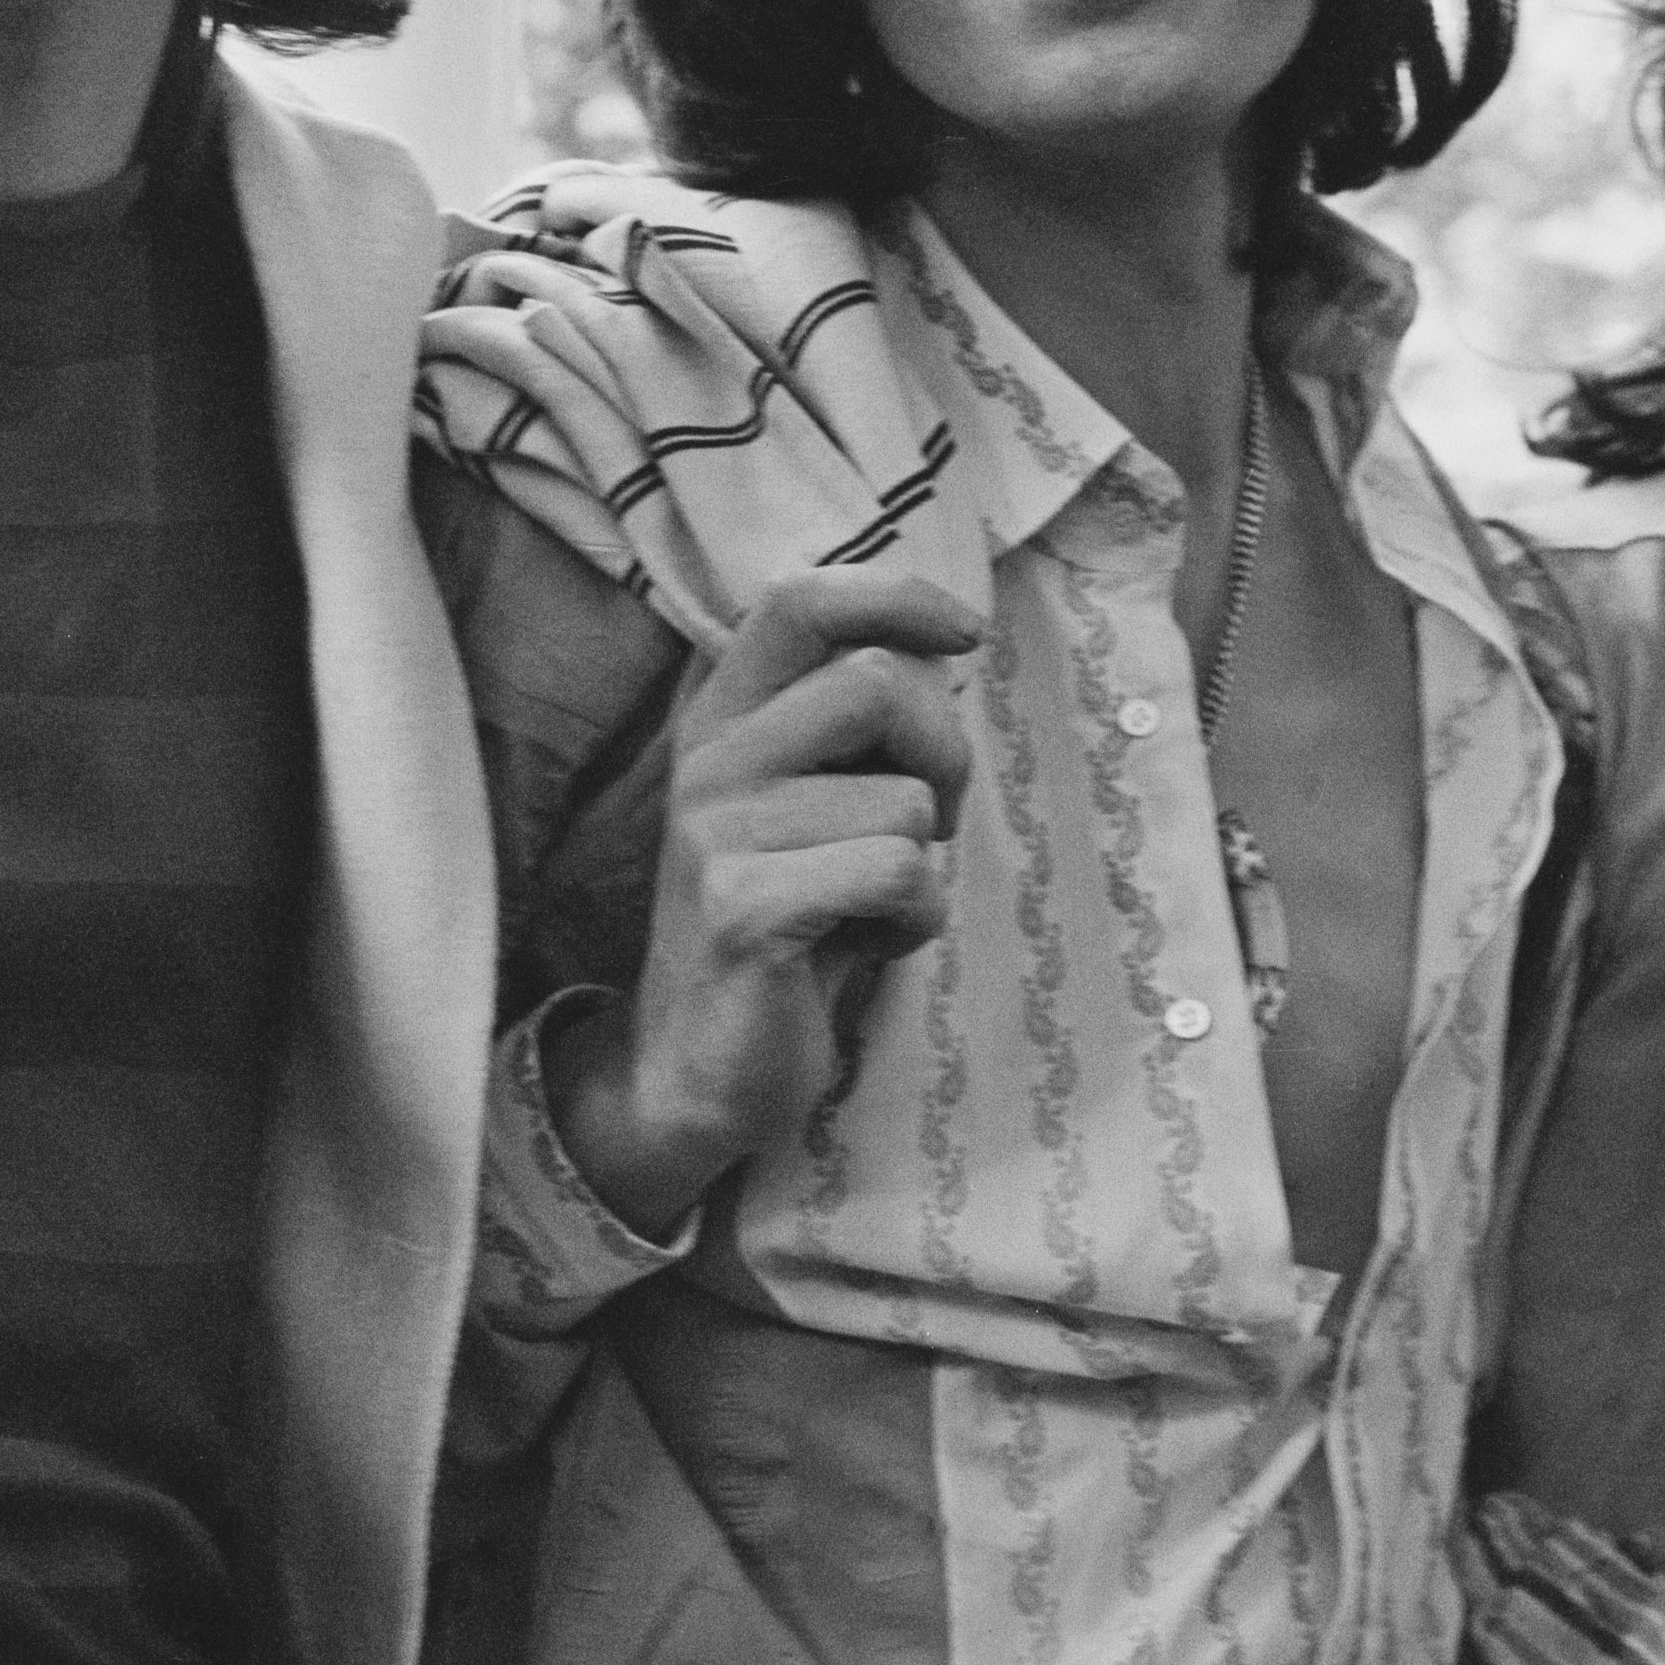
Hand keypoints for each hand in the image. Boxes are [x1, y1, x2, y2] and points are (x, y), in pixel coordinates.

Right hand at [546, 567, 984, 1240]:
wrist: (702, 1068)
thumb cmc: (792, 923)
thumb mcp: (813, 802)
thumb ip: (852, 724)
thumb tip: (945, 643)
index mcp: (723, 720)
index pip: (799, 601)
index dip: (895, 596)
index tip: (963, 633)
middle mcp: (709, 762)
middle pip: (877, 682)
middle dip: (942, 754)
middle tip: (918, 825)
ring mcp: (717, 834)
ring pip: (903, 797)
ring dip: (925, 861)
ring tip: (869, 904)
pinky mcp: (745, 910)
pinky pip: (899, 873)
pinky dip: (915, 919)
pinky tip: (863, 947)